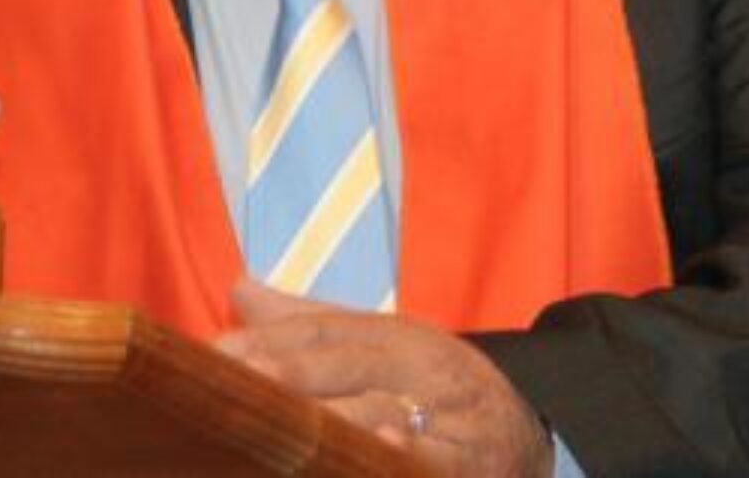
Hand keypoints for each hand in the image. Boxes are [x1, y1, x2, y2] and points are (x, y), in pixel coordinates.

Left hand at [212, 278, 553, 476]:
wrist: (532, 425)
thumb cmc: (433, 385)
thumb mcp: (380, 344)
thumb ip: (308, 322)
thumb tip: (237, 287)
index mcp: (392, 333)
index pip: (321, 330)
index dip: (269, 342)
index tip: (215, 355)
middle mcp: (421, 365)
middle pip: (347, 365)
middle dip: (291, 374)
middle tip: (240, 385)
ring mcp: (450, 413)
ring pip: (388, 410)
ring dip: (340, 417)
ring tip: (294, 421)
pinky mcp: (473, 462)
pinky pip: (438, 461)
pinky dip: (409, 455)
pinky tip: (380, 448)